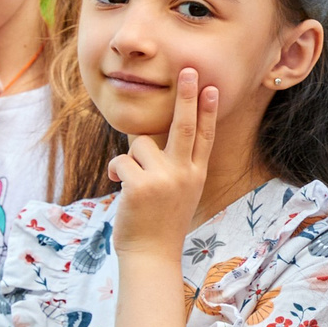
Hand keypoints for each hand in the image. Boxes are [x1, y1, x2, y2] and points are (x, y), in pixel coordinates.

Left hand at [110, 70, 217, 255]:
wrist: (152, 256)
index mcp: (196, 174)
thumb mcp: (178, 193)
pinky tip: (121, 190)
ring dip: (131, 160)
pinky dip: (116, 172)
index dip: (207, 110)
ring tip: (134, 185)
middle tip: (188, 70)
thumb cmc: (159, 224)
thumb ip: (172, 167)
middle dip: (186, 96)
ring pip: (141, 145)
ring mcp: (165, 179)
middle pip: (186, 126)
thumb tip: (147, 139)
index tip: (211, 87)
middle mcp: (185, 174)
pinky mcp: (141, 185)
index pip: (205, 136)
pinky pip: (122, 160)